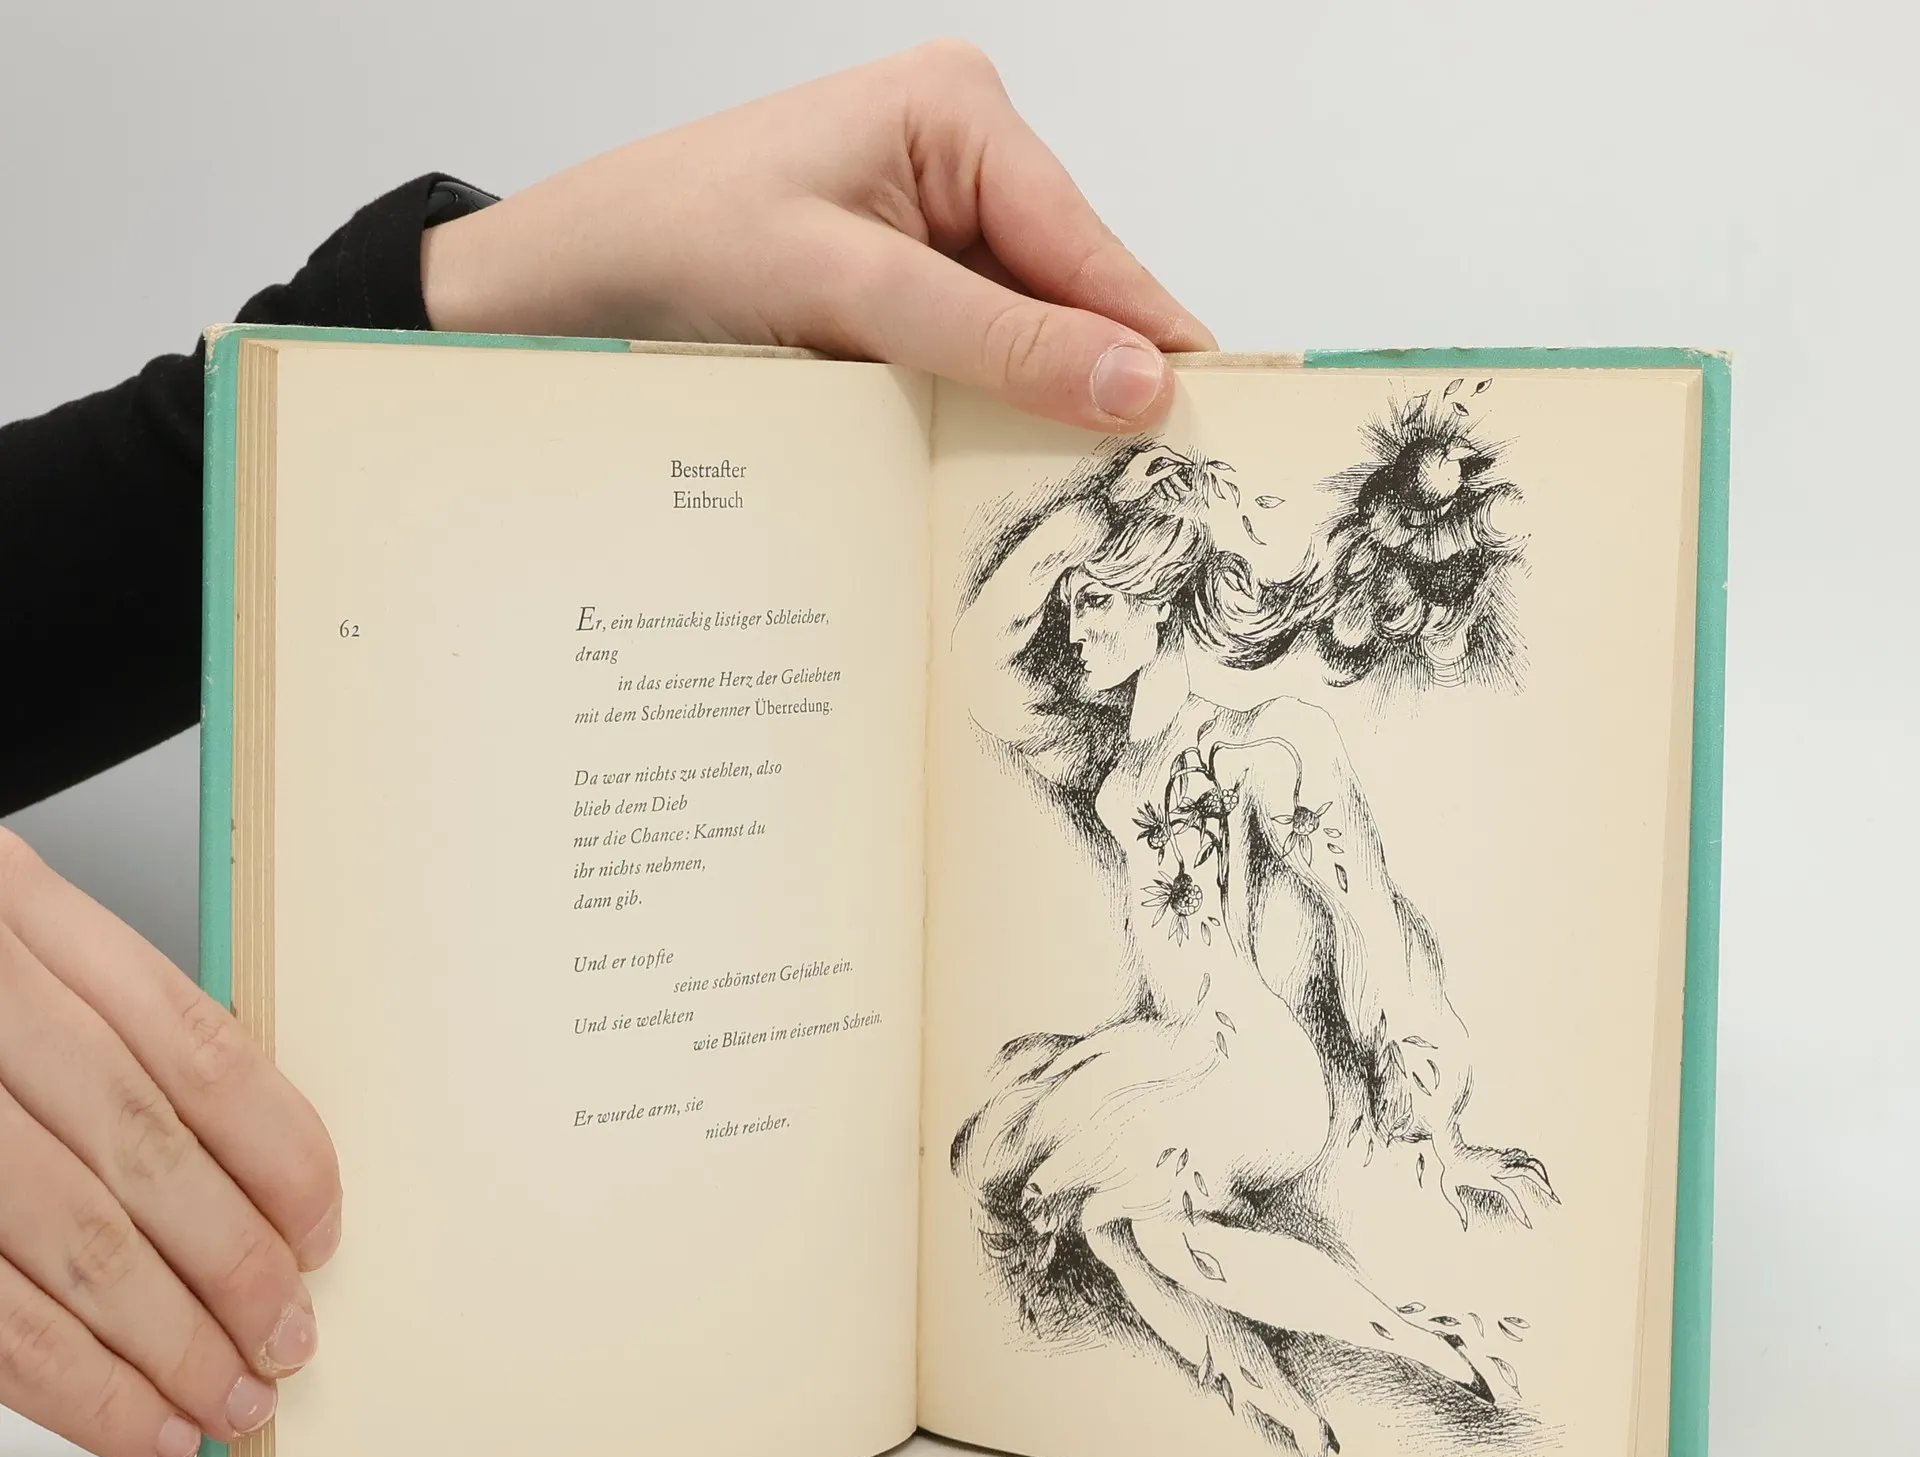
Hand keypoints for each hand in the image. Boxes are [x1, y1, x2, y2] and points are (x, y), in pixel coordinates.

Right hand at [0, 831, 339, 1456]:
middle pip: (143, 1156)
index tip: (320, 1230)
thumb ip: (105, 1030)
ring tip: (225, 1402)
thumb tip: (250, 1173)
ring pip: (68, 1241)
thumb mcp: (4, 942)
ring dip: (163, 1344)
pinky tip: (132, 1419)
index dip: (281, 1156)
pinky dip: (69, 1381)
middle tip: (284, 1342)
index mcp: (19, 917)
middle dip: (234, 1269)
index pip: (198, 1051)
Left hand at [421, 41, 1214, 430]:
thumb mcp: (846, 290)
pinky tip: (985, 468)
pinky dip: (976, 413)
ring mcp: (925, 227)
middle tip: (1146, 494)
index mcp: (959, 113)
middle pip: (1067, 295)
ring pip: (1021, 337)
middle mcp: (956, 159)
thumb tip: (1133, 382)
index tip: (1215, 430)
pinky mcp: (894, 289)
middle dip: (1090, 385)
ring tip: (1074, 499)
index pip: (1090, 248)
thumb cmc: (672, 245)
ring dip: (1029, 410)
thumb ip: (994, 338)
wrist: (560, 286)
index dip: (1151, 344)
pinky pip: (968, 358)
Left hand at [1433, 1139, 1556, 1229]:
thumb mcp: (1448, 1189)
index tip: (1527, 1223)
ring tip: (1549, 1188)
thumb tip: (1465, 1226)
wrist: (1450, 1147)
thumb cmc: (1450, 1170)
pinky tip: (1536, 1175)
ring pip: (1529, 1161)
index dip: (1519, 1209)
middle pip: (1528, 1171)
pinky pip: (1523, 1156)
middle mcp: (1498, 1166)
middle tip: (1555, 1198)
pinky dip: (1532, 1164)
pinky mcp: (1502, 1154)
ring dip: (1542, 1173)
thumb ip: (1458, 1208)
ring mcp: (1502, 1158)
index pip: (1509, 1194)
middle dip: (1543, 1185)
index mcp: (1487, 1177)